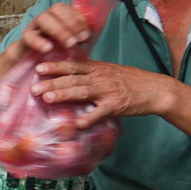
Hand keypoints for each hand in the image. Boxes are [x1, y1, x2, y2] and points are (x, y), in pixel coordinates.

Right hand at [19, 3, 92, 55]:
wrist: (33, 65)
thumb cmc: (55, 54)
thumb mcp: (71, 45)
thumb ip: (81, 39)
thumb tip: (93, 35)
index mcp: (59, 16)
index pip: (69, 8)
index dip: (79, 19)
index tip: (87, 34)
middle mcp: (47, 17)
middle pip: (57, 9)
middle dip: (71, 23)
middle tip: (80, 39)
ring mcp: (34, 26)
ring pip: (44, 18)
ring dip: (59, 30)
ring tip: (69, 45)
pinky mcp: (25, 38)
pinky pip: (29, 36)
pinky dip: (39, 41)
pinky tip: (49, 49)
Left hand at [29, 59, 177, 127]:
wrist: (156, 89)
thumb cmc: (131, 81)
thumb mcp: (110, 71)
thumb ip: (91, 72)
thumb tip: (70, 74)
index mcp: (98, 68)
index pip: (73, 66)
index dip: (55, 67)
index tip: (38, 68)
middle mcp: (101, 77)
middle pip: (73, 79)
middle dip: (52, 83)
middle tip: (34, 88)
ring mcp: (108, 91)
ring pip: (82, 92)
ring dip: (64, 95)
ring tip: (47, 99)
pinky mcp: (117, 105)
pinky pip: (100, 112)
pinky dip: (89, 118)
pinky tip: (77, 124)